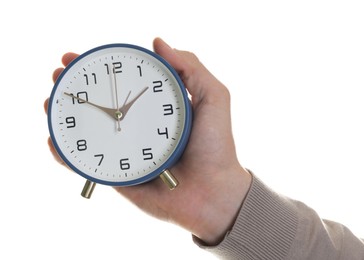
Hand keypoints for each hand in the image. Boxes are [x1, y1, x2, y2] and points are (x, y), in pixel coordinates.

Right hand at [44, 38, 251, 244]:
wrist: (213, 193)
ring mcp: (125, 149)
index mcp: (155, 107)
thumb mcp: (213, 99)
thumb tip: (158, 43)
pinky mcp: (118, 173)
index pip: (123, 81)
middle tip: (60, 73)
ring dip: (65, 114)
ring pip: (89, 129)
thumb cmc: (216, 146)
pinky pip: (87, 163)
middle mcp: (137, 126)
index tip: (81, 57)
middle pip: (100, 102)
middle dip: (76, 86)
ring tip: (51, 101)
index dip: (101, 68)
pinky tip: (55, 141)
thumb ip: (191, 68)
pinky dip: (67, 154)